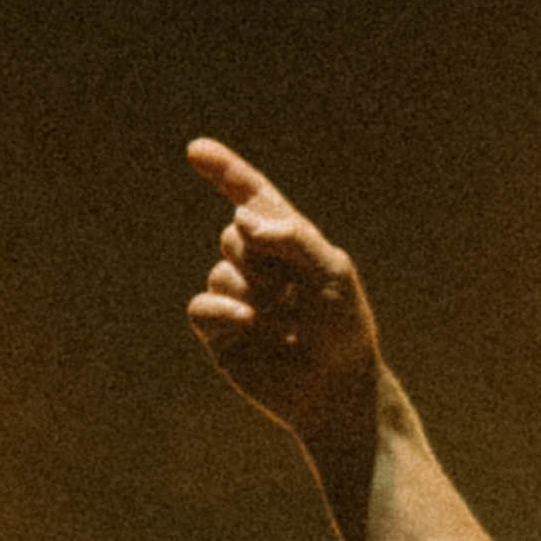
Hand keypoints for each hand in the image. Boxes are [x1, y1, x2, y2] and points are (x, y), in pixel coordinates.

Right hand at [184, 141, 385, 454]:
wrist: (336, 390)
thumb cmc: (343, 330)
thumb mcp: (332, 272)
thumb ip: (292, 237)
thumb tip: (241, 218)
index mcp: (289, 243)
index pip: (253, 198)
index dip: (226, 172)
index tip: (197, 150)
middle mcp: (259, 266)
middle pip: (233, 234)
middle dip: (261, 259)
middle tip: (296, 293)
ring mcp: (237, 297)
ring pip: (220, 270)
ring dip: (252, 292)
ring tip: (285, 320)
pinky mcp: (219, 332)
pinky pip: (201, 306)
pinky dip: (222, 310)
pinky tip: (248, 322)